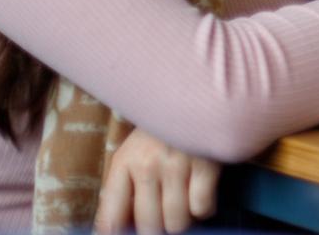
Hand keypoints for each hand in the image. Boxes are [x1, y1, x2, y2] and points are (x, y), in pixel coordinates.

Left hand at [94, 128, 218, 234]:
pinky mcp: (207, 165)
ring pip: (177, 222)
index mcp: (124, 163)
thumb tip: (114, 230)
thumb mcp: (133, 153)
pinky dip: (204, 210)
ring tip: (183, 208)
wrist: (198, 97)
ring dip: (182, 221)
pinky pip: (202, 208)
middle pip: (149, 225)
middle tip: (162, 221)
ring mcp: (178, 166)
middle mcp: (148, 166)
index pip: (112, 217)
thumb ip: (121, 189)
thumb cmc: (161, 133)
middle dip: (157, 230)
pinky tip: (201, 197)